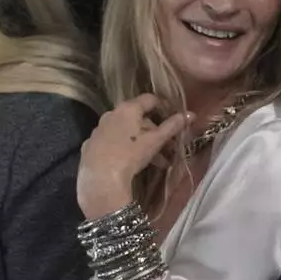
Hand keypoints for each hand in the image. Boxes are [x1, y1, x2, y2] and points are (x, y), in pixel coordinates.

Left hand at [77, 94, 190, 219]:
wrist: (101, 180)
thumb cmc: (130, 155)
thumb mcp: (155, 141)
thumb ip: (172, 126)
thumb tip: (190, 114)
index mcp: (127, 109)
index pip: (149, 99)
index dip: (164, 107)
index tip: (173, 120)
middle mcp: (110, 114)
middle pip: (137, 117)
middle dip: (154, 132)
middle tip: (167, 148)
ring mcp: (98, 130)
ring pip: (125, 131)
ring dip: (141, 142)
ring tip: (155, 162)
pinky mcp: (90, 146)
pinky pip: (111, 142)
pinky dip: (123, 148)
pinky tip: (130, 163)